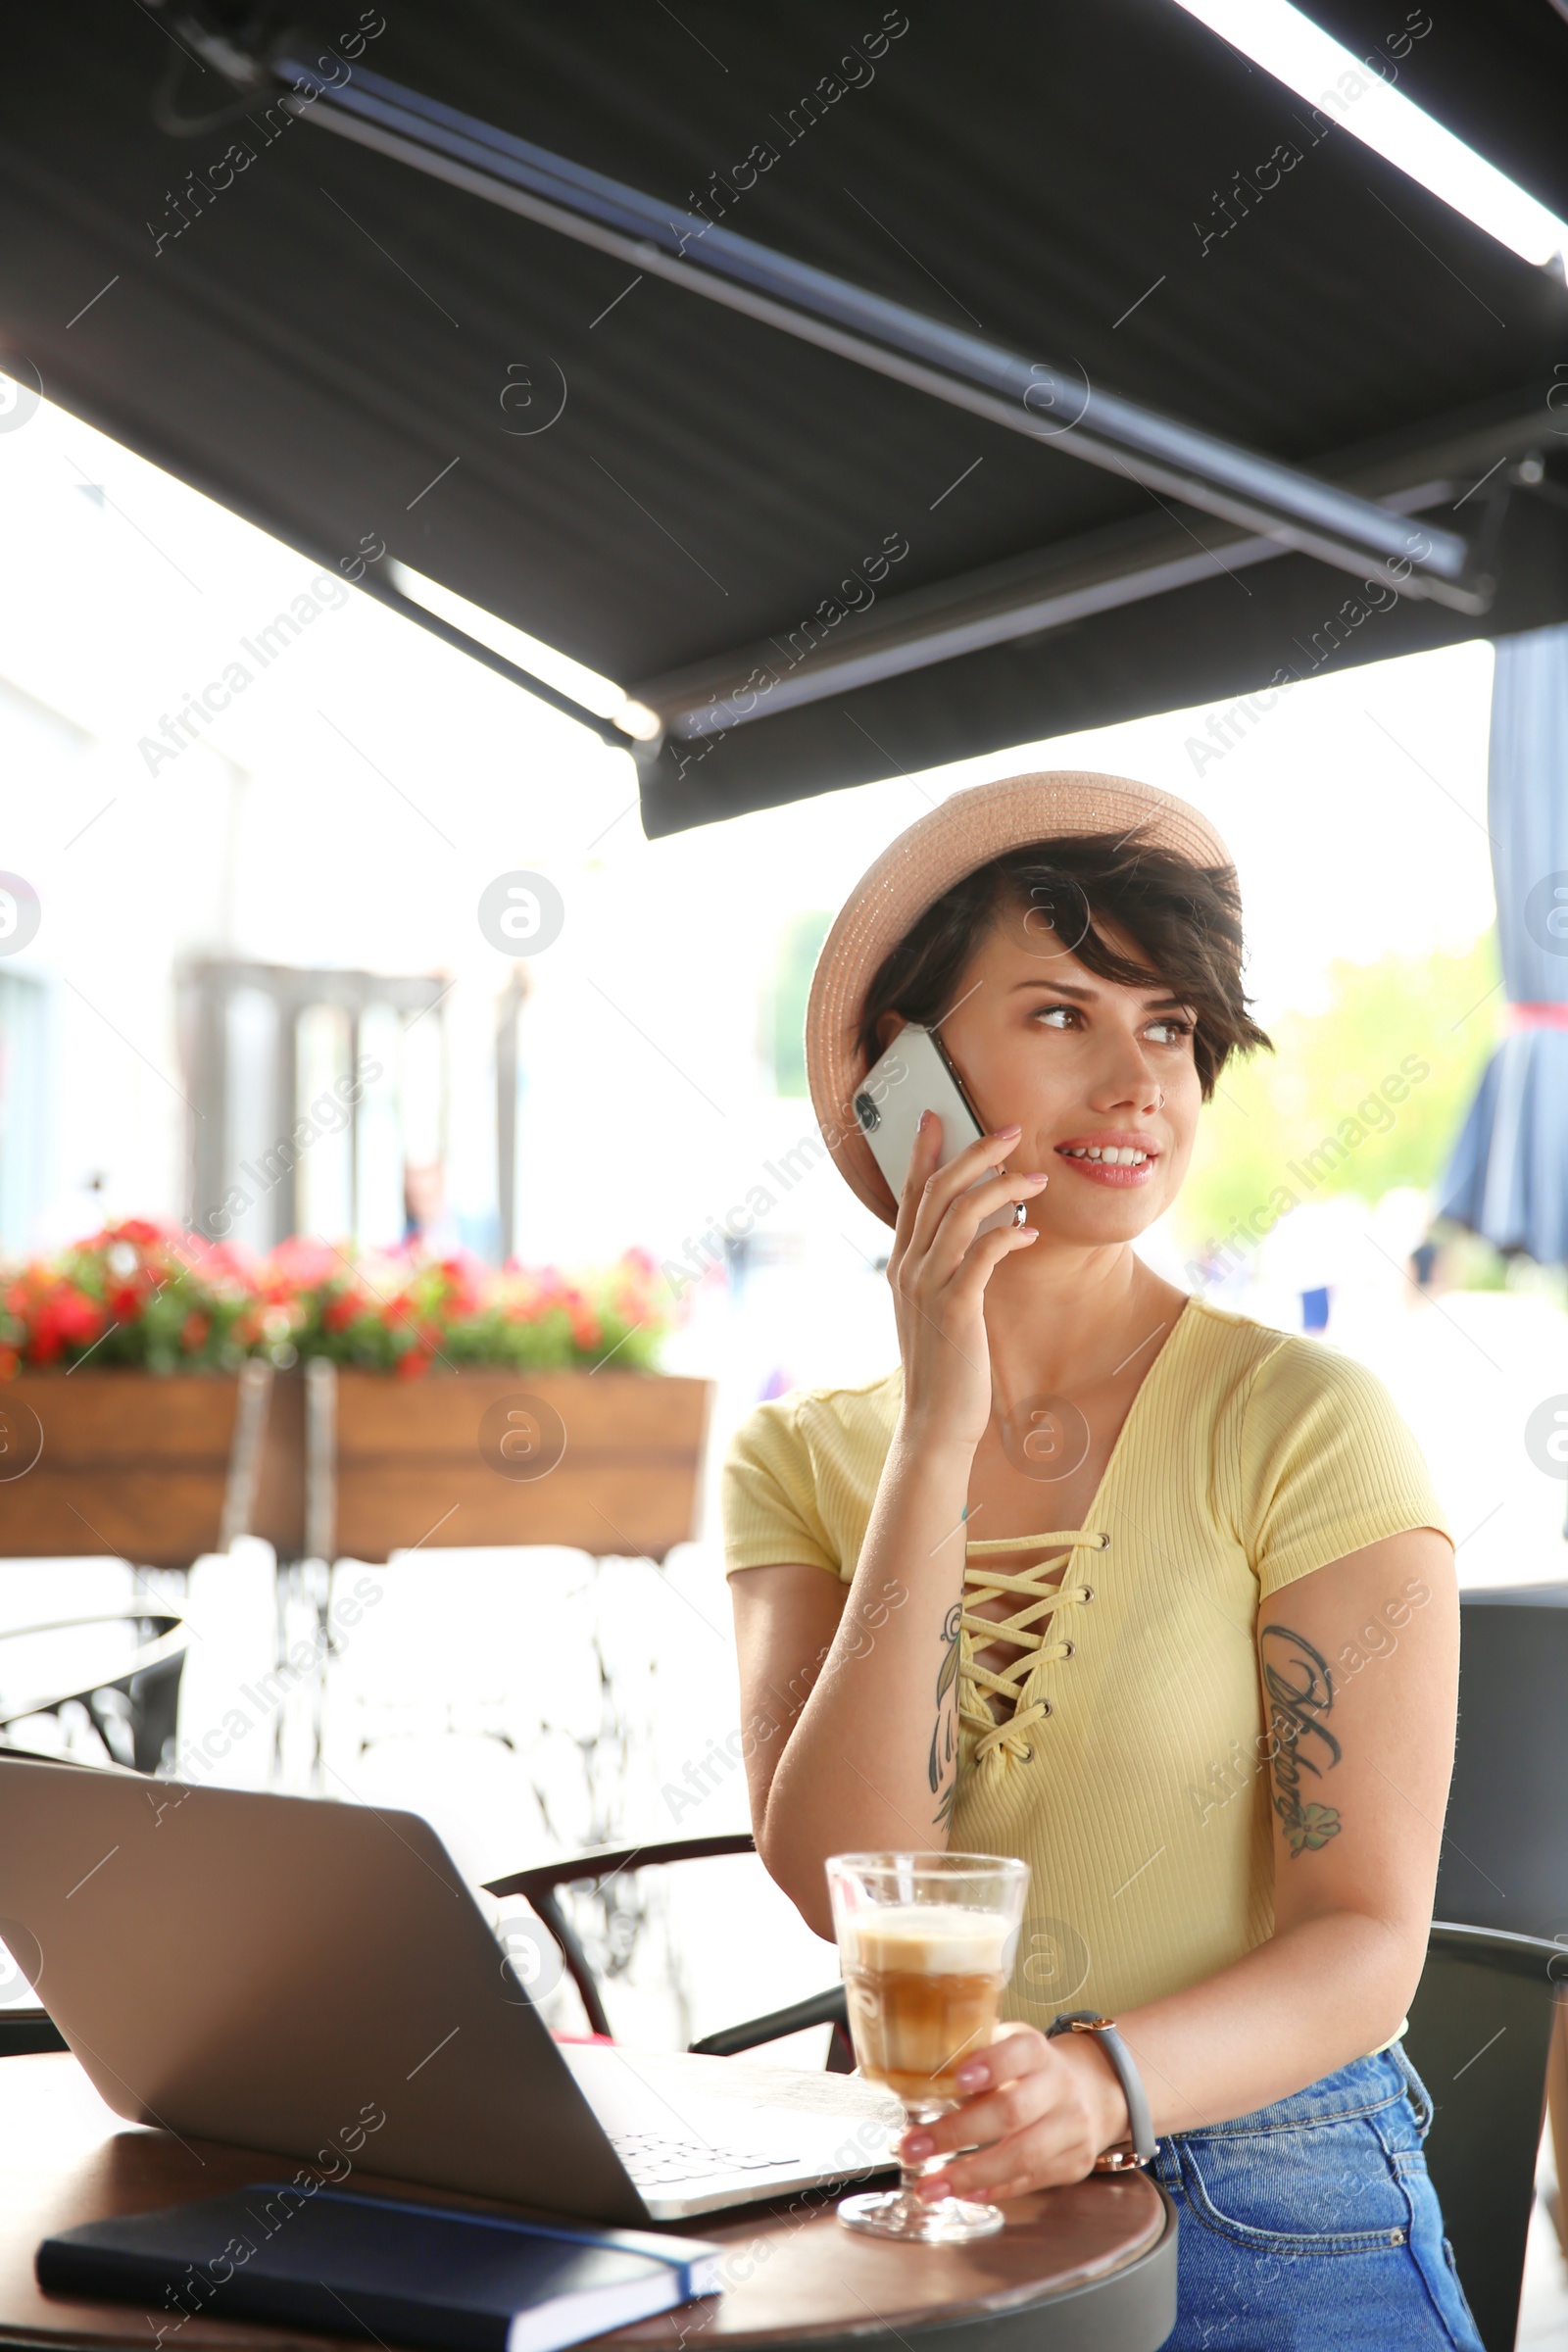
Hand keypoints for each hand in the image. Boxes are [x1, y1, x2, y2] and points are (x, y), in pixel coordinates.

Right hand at [886, 1114, 1047, 1451]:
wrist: (935, 1421)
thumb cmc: (944, 1366)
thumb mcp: (935, 1309)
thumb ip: (945, 1271)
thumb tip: (973, 1238)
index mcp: (902, 1265)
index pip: (910, 1194)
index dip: (925, 1151)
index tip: (938, 1116)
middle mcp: (909, 1269)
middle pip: (936, 1192)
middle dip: (973, 1153)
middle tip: (1009, 1130)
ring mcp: (928, 1287)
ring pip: (959, 1215)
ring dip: (1000, 1188)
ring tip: (1034, 1177)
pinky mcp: (956, 1308)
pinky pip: (982, 1256)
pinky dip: (1007, 1235)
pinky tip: (1030, 1231)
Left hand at [898, 2025, 1129, 2200]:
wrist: (1092, 2091)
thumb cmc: (1030, 2069)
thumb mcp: (1008, 2046)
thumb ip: (972, 2055)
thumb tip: (913, 2075)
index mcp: (1039, 2051)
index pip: (1022, 2051)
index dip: (992, 2064)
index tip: (958, 2078)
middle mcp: (1061, 2088)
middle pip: (1012, 2112)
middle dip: (957, 2133)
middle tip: (912, 2147)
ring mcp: (1072, 2128)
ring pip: (1022, 2156)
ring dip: (969, 2174)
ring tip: (928, 2187)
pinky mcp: (1074, 2163)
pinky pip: (1030, 2181)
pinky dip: (993, 2189)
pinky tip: (962, 2193)